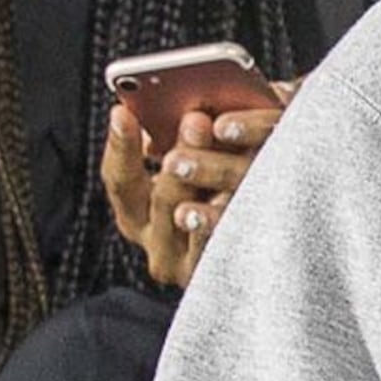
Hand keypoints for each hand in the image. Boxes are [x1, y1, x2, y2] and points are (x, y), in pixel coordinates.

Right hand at [101, 89, 291, 290]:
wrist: (260, 259)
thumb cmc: (218, 193)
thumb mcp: (192, 169)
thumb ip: (177, 143)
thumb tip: (185, 107)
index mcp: (137, 215)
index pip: (120, 180)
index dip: (121, 145)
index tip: (122, 111)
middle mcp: (156, 245)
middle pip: (161, 200)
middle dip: (180, 155)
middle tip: (197, 119)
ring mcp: (187, 266)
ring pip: (192, 222)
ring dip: (205, 182)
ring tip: (219, 158)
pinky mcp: (223, 274)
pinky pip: (226, 244)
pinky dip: (228, 215)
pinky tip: (237, 192)